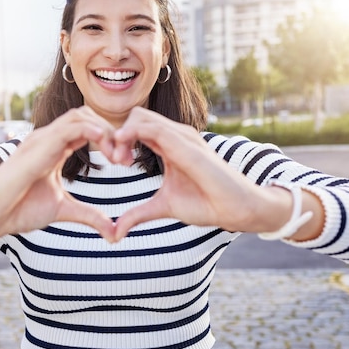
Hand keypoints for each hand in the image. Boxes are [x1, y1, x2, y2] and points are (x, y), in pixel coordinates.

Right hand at [0, 106, 117, 242]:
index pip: (88, 129)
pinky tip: (105, 144)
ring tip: (118, 155)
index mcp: (54, 148)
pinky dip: (91, 131)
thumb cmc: (18, 209)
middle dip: (112, 133)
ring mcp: (41, 139)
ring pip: (80, 116)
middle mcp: (47, 138)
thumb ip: (89, 215)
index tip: (127, 162)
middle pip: (88, 116)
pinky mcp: (37, 147)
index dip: (111, 141)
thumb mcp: (63, 210)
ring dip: (105, 132)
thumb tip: (113, 232)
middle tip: (127, 159)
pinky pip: (68, 127)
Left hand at [110, 107, 275, 240]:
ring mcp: (182, 137)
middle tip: (113, 160)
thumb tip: (115, 232)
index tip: (113, 162)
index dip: (119, 140)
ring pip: (141, 117)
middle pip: (135, 115)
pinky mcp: (187, 146)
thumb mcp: (163, 207)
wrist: (235, 208)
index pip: (136, 127)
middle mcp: (175, 135)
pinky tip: (126, 157)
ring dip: (122, 135)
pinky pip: (155, 129)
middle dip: (116, 133)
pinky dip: (134, 135)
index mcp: (169, 144)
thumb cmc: (206, 203)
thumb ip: (138, 214)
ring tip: (119, 161)